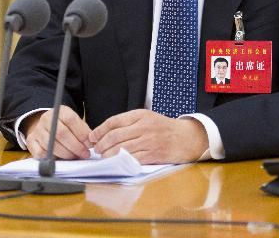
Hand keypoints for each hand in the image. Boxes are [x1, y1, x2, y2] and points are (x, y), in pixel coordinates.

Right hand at [21, 105, 91, 159]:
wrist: (46, 127)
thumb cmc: (65, 127)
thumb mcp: (75, 123)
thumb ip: (83, 131)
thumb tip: (91, 143)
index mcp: (60, 111)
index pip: (71, 119)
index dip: (82, 133)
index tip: (90, 144)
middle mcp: (47, 118)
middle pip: (61, 133)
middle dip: (75, 146)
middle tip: (84, 153)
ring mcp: (37, 130)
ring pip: (51, 144)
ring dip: (66, 154)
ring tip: (75, 156)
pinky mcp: (31, 141)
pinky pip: (41, 153)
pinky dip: (52, 158)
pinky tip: (60, 159)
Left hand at [88, 109, 207, 163]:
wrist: (187, 137)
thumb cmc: (164, 128)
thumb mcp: (147, 118)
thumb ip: (129, 123)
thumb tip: (107, 133)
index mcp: (140, 115)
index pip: (114, 121)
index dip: (99, 130)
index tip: (92, 138)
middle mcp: (144, 126)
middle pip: (115, 136)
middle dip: (101, 144)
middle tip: (95, 150)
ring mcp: (149, 141)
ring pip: (121, 149)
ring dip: (108, 155)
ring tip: (103, 157)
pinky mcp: (154, 155)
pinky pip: (133, 159)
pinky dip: (122, 162)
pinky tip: (116, 163)